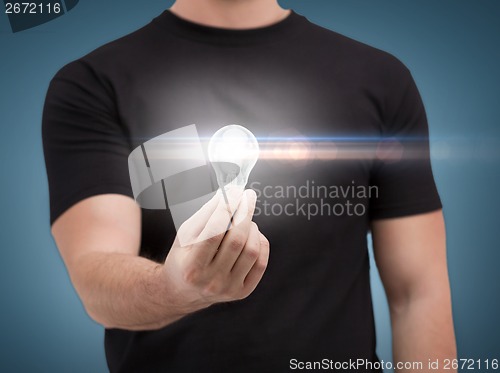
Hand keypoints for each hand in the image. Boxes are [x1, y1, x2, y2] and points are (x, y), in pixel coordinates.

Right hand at [161, 189, 269, 314]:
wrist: (182, 291)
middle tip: (247, 197)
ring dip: (252, 227)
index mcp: (192, 267)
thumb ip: (205, 214)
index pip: (215, 231)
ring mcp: (229, 288)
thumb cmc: (183, 260)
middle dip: (245, 213)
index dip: (228, 208)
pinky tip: (253, 235)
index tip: (235, 192)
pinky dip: (260, 243)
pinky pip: (261, 263)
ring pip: (251, 250)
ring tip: (245, 220)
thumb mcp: (185, 236)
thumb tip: (226, 196)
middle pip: (236, 240)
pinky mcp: (243, 292)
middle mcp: (211, 281)